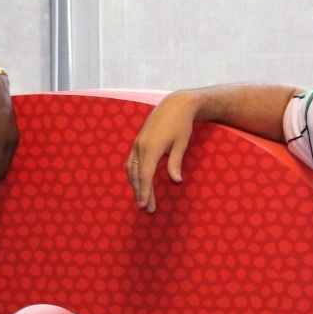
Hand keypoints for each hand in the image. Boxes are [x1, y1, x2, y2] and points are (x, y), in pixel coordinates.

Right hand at [127, 91, 200, 212]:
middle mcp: (140, 146)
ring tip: (142, 198)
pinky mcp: (138, 141)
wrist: (175, 104)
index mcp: (151, 148)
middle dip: (140, 193)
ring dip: (135, 185)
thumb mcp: (181, 144)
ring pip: (131, 169)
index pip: (144, 176)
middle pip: (136, 175)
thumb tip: (176, 181)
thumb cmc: (182, 124)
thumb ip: (175, 163)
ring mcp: (137, 143)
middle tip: (147, 208)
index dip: (144, 192)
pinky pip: (131, 161)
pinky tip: (138, 181)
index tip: (145, 206)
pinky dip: (133, 174)